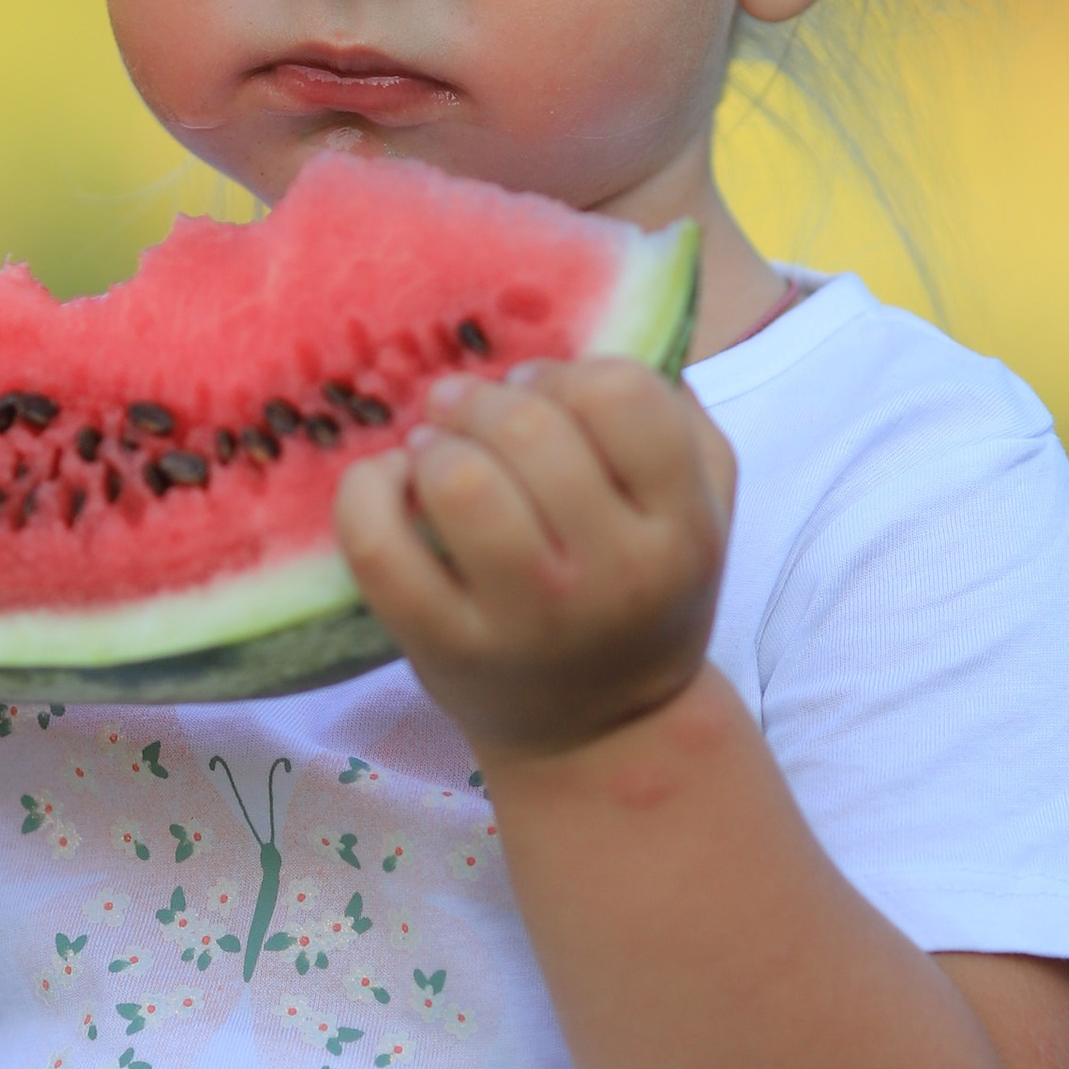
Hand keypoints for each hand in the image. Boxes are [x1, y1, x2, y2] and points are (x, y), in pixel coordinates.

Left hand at [334, 359, 734, 762]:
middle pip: (533, 429)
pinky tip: (388, 486)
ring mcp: (522, 619)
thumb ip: (679, 421)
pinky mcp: (442, 647)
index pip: (624, 397)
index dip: (570, 373)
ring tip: (434, 449)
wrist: (603, 734)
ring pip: (458, 479)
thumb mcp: (701, 514)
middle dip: (488, 399)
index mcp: (681, 531)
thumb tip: (602, 334)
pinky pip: (377, 544)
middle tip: (468, 409)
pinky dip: (366, 493)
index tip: (543, 392)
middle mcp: (611, 577)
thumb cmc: (642, 595)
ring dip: (434, 442)